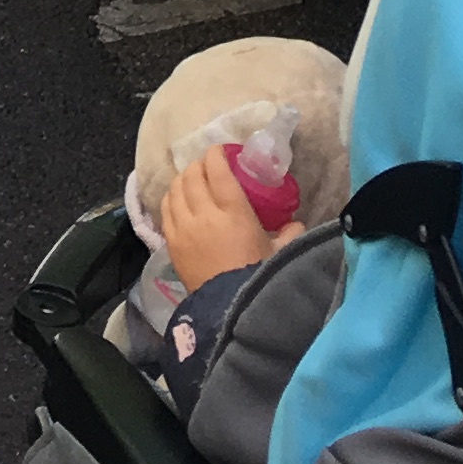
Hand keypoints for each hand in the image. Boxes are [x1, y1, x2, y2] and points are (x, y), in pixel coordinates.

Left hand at [159, 144, 297, 289]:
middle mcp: (205, 214)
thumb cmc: (259, 277)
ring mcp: (184, 228)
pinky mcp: (171, 243)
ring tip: (192, 181)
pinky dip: (171, 198)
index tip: (221, 152)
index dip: (216, 154)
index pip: (218, 169)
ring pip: (175, 188)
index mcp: (234, 212)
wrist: (231, 311)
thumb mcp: (280, 253)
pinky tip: (179, 200)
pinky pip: (165, 209)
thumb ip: (290, 234)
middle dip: (199, 165)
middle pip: (193, 174)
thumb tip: (297, 223)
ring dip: (183, 179)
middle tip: (208, 167)